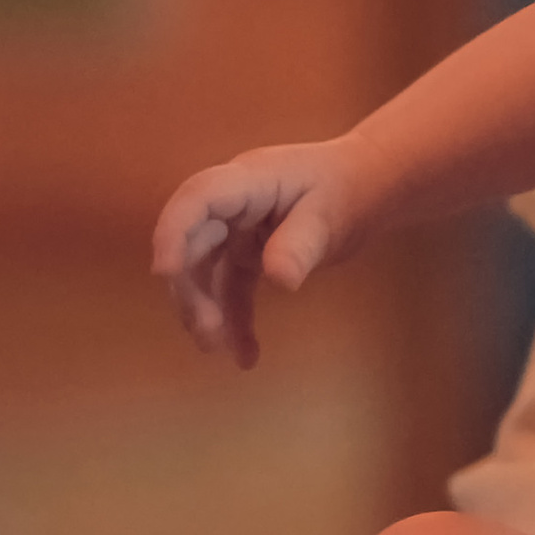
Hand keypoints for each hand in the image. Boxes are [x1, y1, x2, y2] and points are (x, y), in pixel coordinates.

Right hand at [151, 139, 379, 365]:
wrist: (370, 187)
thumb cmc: (350, 188)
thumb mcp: (331, 214)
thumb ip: (302, 244)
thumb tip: (280, 280)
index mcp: (250, 180)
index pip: (199, 198)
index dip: (174, 231)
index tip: (165, 272)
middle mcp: (233, 205)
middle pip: (193, 243)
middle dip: (192, 290)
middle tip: (209, 334)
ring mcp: (237, 230)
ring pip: (205, 272)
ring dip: (208, 311)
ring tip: (223, 351)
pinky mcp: (248, 254)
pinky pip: (231, 288)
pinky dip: (235, 320)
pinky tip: (247, 354)